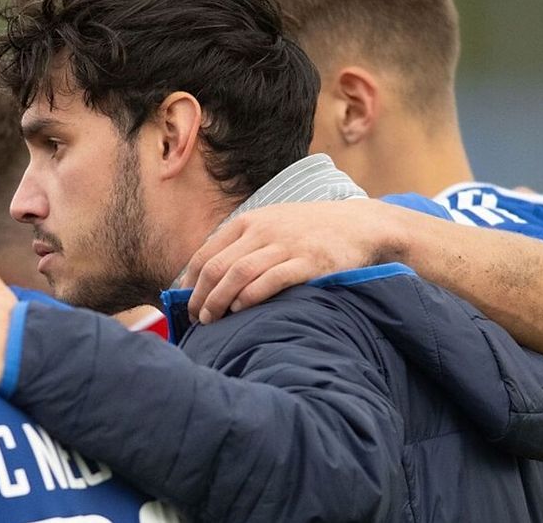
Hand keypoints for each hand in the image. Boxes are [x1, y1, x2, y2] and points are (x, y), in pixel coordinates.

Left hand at [182, 199, 401, 323]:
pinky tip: (240, 310)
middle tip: (196, 318)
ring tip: (211, 320)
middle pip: (217, 266)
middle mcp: (263, 231)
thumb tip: (207, 278)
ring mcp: (286, 245)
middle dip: (200, 296)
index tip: (183, 302)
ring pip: (238, 274)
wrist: (358, 225)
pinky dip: (251, 296)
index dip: (190, 282)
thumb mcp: (270, 226)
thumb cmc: (308, 232)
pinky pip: (271, 280)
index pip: (206, 254)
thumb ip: (242, 246)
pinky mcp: (308, 262)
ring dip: (219, 300)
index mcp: (248, 222)